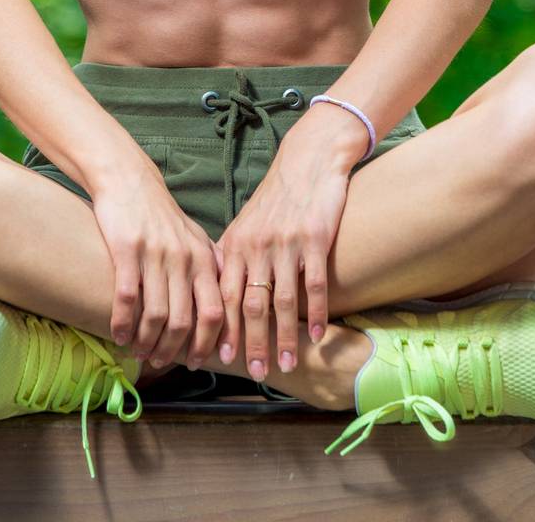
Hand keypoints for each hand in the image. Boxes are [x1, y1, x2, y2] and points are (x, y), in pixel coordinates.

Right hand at [91, 158, 225, 370]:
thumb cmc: (161, 214)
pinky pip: (127, 298)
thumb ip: (209, 266)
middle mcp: (183, 259)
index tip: (197, 363)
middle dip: (173, 349)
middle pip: (184, 320)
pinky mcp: (127, 251)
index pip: (215, 312)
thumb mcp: (194, 235)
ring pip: (155, 315)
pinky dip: (123, 323)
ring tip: (139, 352)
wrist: (129, 180)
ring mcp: (155, 255)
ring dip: (146, 341)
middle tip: (161, 362)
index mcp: (203, 258)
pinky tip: (118, 335)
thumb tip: (226, 300)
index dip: (207, 343)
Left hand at [215, 130, 355, 381]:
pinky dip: (315, 313)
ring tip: (289, 365)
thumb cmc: (276, 198)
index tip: (219, 358)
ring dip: (285, 337)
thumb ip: (232, 258)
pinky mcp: (314, 238)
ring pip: (282, 301)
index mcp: (235, 244)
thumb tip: (217, 297)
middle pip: (251, 304)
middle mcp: (256, 246)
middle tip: (254, 372)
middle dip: (251, 342)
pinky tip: (317, 336)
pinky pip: (314, 284)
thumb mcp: (246, 224)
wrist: (307, 161)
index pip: (224, 295)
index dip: (222, 329)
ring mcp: (285, 243)